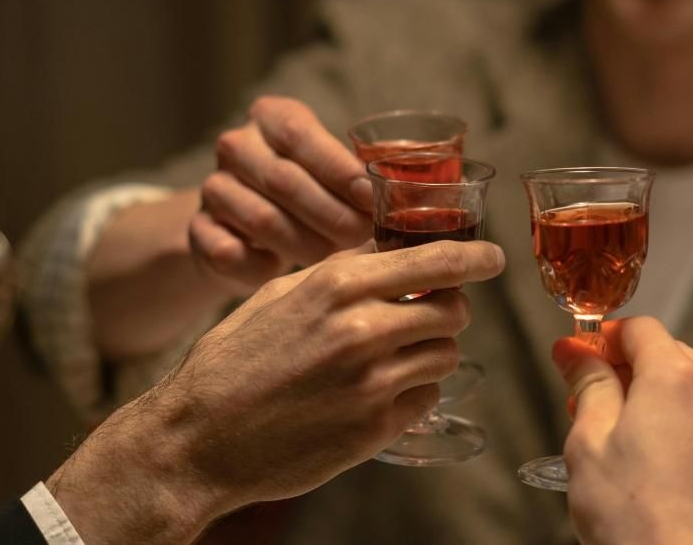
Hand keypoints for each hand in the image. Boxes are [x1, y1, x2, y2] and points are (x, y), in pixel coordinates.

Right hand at [47, 240, 504, 544]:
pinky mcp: (376, 428)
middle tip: (425, 316)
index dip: (472, 258)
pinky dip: (413, 392)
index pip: (431, 262)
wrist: (200, 438)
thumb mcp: (278, 296)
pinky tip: (377, 393)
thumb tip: (388, 255)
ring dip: (430, 351)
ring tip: (392, 357)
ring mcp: (372, 382)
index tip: (493, 258)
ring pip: (445, 354)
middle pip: (451, 309)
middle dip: (445, 310)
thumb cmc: (232, 361)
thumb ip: (337, 273)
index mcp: (335, 284)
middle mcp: (361, 328)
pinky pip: (425, 398)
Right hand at [192, 96, 373, 293]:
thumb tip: (407, 195)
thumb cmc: (308, 194)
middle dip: (330, 213)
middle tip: (361, 237)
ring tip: (333, 260)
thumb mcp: (330, 171)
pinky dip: (262, 267)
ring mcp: (213, 188)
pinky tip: (283, 273)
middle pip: (284, 180)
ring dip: (304, 243)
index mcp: (272, 117)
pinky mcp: (199, 230)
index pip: (301, 136)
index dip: (338, 168)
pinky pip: (230, 252)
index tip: (371, 197)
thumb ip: (360, 175)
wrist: (244, 226)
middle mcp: (237, 146)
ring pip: (261, 218)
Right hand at [555, 317, 692, 544]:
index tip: (585, 358)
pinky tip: (672, 480)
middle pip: (675, 360)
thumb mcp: (589, 442)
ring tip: (637, 454)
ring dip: (671, 411)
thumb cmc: (633, 520)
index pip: (640, 328)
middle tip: (599, 410)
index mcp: (677, 378)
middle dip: (636, 376)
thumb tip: (575, 351)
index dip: (606, 339)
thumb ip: (588, 385)